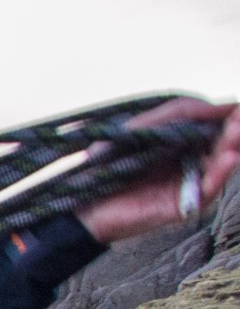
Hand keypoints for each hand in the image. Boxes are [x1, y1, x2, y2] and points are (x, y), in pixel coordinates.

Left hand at [76, 97, 239, 244]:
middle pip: (224, 144)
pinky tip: (230, 157)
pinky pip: (208, 189)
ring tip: (237, 132)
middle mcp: (191, 162)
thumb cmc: (107, 165)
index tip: (238, 105)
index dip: (229, 115)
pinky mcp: (184, 205)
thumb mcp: (140, 128)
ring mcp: (189, 183)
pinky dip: (221, 173)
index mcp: (183, 143)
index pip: (215, 126)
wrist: (83, 202)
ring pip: (221, 164)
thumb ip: (177, 113)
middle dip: (236, 129)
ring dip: (232, 147)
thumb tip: (219, 103)